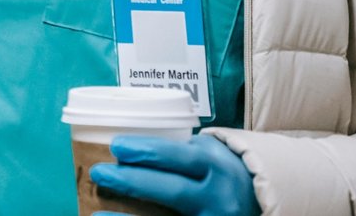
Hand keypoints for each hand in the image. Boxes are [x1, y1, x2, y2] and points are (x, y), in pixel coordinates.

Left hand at [92, 134, 258, 215]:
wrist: (257, 201)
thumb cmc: (217, 170)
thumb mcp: (204, 152)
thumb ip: (174, 151)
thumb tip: (120, 149)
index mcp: (217, 166)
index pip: (180, 158)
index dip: (148, 151)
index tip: (116, 145)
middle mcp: (219, 198)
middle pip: (173, 191)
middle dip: (133, 182)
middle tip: (100, 173)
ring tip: (98, 213)